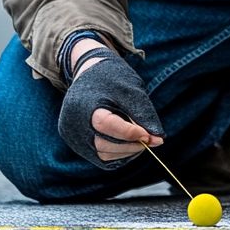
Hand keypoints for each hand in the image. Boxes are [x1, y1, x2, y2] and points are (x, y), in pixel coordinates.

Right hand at [58, 50, 164, 168]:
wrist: (88, 72)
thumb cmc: (111, 78)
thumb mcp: (130, 89)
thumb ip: (143, 114)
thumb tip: (157, 140)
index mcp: (83, 103)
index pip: (106, 124)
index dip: (130, 133)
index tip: (150, 135)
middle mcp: (72, 122)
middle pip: (104, 144)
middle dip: (132, 145)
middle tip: (151, 139)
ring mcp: (72, 135)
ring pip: (103, 154)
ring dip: (127, 151)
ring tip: (141, 138)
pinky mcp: (77, 143)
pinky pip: (100, 157)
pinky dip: (118, 154)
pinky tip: (130, 143)